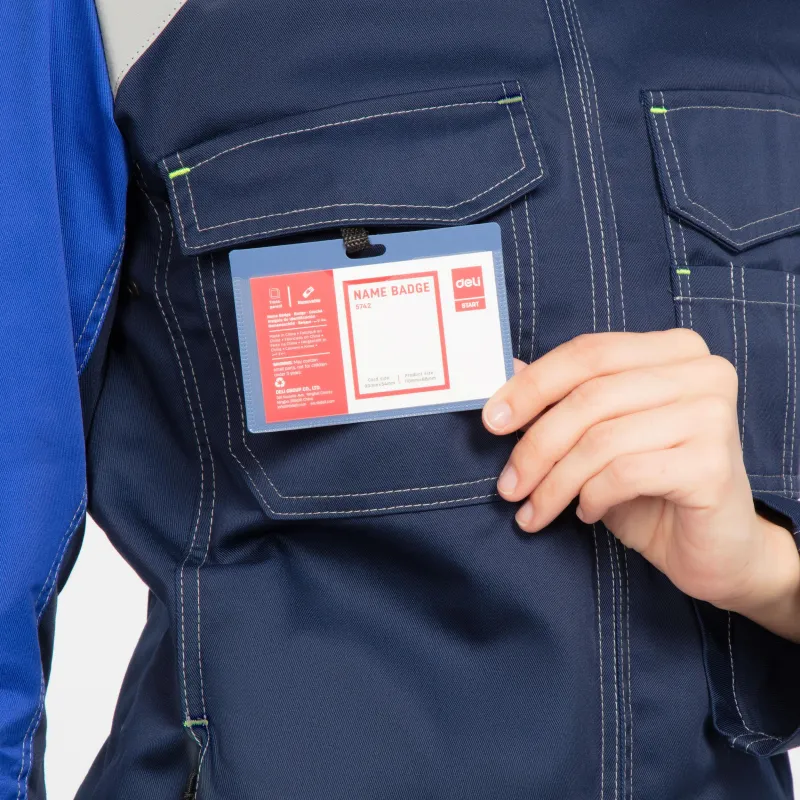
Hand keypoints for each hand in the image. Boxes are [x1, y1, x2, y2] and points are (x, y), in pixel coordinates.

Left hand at [482, 330, 799, 640]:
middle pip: (590, 396)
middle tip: (508, 485)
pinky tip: (587, 512)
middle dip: (536, 445)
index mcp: (674, 350)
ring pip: (601, 438)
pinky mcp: (713, 463)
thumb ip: (560, 398)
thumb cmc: (651, 487)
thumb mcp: (597, 437)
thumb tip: (504, 368)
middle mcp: (702, 372)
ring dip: (555, 482)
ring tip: (536, 510)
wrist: (715, 549)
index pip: (588, 353)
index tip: (492, 421)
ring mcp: (713, 415)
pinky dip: (592, 496)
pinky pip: (624, 473)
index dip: (532, 385)